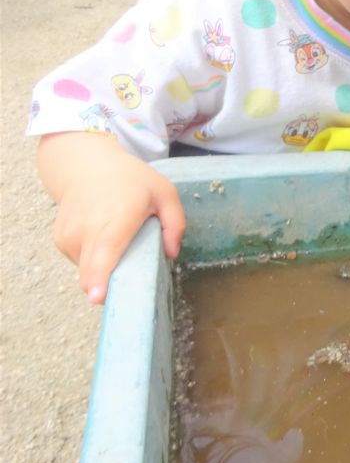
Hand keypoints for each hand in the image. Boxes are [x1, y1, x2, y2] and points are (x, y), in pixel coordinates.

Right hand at [38, 134, 184, 303]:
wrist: (86, 165)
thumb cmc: (129, 179)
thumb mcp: (164, 192)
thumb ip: (175, 223)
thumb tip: (171, 253)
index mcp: (116, 220)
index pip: (103, 255)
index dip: (100, 280)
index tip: (99, 298)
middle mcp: (87, 231)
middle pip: (92, 276)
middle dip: (111, 286)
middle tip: (131, 278)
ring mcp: (70, 238)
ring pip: (88, 272)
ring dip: (105, 268)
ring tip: (117, 241)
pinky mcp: (61, 241)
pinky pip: (80, 262)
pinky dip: (93, 258)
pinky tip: (102, 238)